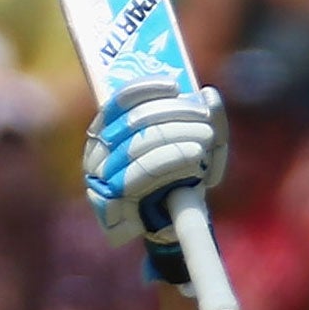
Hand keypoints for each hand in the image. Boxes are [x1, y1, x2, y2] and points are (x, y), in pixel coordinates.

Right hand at [83, 79, 227, 284]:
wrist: (175, 224)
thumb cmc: (184, 177)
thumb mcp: (202, 146)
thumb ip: (209, 120)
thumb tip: (210, 94)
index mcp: (110, 131)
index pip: (119, 101)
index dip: (145, 89)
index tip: (175, 85)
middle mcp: (98, 151)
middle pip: (133, 123)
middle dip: (173, 117)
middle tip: (203, 119)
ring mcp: (99, 177)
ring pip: (136, 148)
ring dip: (176, 140)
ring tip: (204, 142)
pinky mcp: (107, 201)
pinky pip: (136, 178)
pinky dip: (168, 164)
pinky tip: (194, 162)